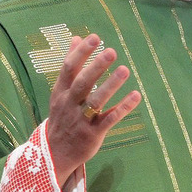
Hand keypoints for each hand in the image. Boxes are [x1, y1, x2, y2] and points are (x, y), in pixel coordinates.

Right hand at [45, 34, 140, 185]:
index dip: (81, 53)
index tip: (95, 37)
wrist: (54, 154)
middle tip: (112, 51)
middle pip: (82, 84)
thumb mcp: (60, 92)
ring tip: (125, 70)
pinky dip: (123, 108)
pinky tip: (136, 96)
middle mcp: (69, 105)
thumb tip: (75, 38)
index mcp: (60, 92)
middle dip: (96, 67)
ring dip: (110, 85)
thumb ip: (70, 66)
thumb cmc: (62, 116)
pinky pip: (109, 119)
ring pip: (96, 101)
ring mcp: (81, 120)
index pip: (69, 69)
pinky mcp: (93, 134)